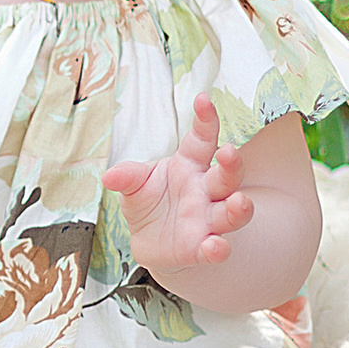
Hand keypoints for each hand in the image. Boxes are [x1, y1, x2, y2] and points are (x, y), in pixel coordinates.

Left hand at [99, 93, 252, 273]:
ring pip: (232, 212)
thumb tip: (109, 177)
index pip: (202, 139)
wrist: (149, 239)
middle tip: (229, 152)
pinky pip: (215, 248)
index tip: (202, 99)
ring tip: (239, 202)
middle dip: (231, 164)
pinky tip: (216, 247)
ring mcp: (208, 220)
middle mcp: (206, 190)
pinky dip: (218, 249)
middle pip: (226, 176)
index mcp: (190, 165)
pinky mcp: (201, 248)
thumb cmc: (148, 201)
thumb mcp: (134, 184)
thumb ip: (127, 177)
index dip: (205, 120)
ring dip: (239, 208)